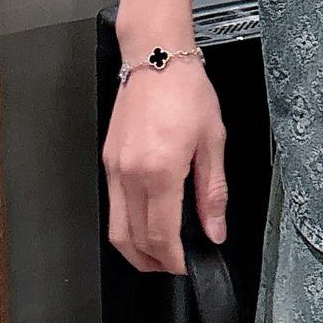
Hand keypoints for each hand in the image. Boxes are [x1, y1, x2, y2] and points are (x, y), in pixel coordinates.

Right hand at [102, 55, 227, 273]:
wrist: (157, 57)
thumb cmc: (185, 90)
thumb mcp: (213, 140)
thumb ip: (212, 192)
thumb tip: (215, 229)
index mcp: (159, 170)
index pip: (160, 235)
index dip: (173, 260)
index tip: (186, 266)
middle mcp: (129, 174)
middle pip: (131, 239)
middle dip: (152, 262)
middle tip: (172, 265)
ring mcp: (114, 168)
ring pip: (115, 227)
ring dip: (134, 248)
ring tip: (159, 252)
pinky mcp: (108, 160)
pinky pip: (112, 204)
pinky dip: (126, 223)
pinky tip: (146, 220)